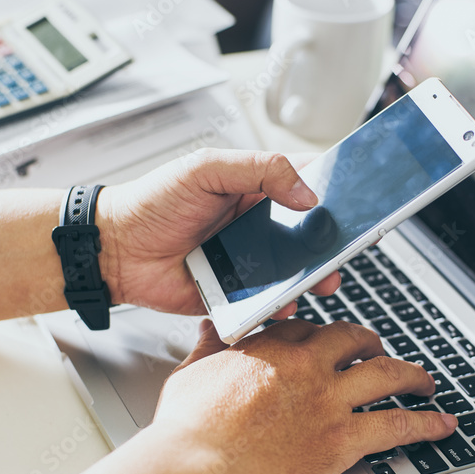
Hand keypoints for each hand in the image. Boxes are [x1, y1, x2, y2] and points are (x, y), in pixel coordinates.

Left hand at [97, 149, 339, 317]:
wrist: (116, 249)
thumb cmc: (153, 202)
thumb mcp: (206, 169)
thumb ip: (259, 170)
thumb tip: (306, 192)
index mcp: (254, 188)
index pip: (305, 183)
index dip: (334, 191)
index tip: (359, 198)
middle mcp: (256, 225)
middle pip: (308, 233)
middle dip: (331, 241)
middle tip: (347, 245)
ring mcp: (248, 260)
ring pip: (294, 270)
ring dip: (314, 275)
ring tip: (323, 278)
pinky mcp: (235, 293)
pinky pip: (267, 302)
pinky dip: (281, 304)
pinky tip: (284, 301)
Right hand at [149, 319, 457, 473]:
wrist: (199, 468)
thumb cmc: (188, 429)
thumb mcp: (192, 373)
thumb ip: (208, 346)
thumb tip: (209, 327)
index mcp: (271, 346)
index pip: (310, 330)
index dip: (324, 338)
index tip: (328, 345)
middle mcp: (307, 365)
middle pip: (354, 341)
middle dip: (372, 344)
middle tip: (379, 352)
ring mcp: (328, 400)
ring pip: (387, 374)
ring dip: (413, 376)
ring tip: (425, 383)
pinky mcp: (342, 439)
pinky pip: (397, 426)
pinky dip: (426, 424)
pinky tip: (442, 424)